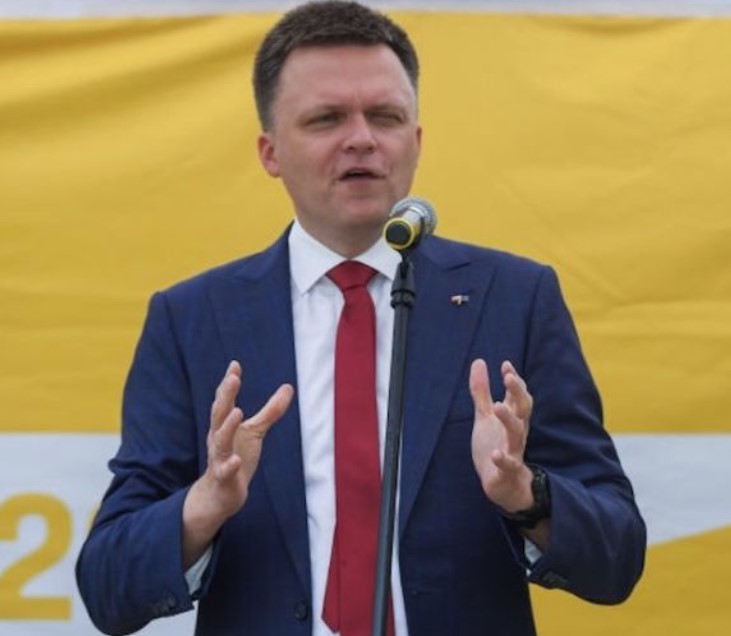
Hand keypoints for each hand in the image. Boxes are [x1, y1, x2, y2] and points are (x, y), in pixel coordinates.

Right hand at [182, 360, 293, 566]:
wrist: (221, 494)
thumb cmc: (237, 456)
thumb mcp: (255, 432)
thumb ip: (270, 411)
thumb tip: (289, 387)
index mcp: (224, 425)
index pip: (224, 400)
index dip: (228, 383)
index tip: (234, 365)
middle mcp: (218, 438)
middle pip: (219, 414)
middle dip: (225, 396)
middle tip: (232, 379)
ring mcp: (219, 458)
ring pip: (219, 441)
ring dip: (227, 426)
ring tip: (237, 411)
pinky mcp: (223, 478)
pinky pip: (224, 471)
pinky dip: (228, 465)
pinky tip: (235, 460)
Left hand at [469, 359, 533, 511]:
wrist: (503, 486)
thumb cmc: (495, 445)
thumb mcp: (484, 417)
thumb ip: (481, 391)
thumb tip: (479, 361)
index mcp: (512, 418)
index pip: (517, 396)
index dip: (514, 380)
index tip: (505, 365)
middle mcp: (516, 432)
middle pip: (523, 409)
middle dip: (517, 392)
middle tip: (509, 377)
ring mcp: (513, 451)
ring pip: (517, 433)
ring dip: (509, 420)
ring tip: (497, 407)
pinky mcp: (507, 471)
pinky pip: (509, 465)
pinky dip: (503, 460)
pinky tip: (496, 454)